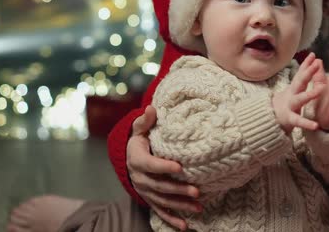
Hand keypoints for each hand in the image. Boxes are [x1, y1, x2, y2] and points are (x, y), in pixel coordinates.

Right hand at [127, 105, 201, 230]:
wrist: (129, 157)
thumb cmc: (141, 140)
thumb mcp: (140, 129)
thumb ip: (145, 120)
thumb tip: (151, 108)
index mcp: (137, 159)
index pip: (150, 165)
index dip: (163, 167)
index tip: (180, 167)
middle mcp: (140, 178)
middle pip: (160, 186)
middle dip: (178, 190)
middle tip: (197, 191)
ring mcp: (145, 190)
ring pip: (163, 200)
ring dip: (180, 205)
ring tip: (198, 207)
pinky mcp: (150, 199)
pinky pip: (160, 211)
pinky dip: (172, 219)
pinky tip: (184, 226)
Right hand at [272, 52, 323, 132]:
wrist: (271, 117)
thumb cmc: (288, 99)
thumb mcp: (295, 86)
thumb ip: (304, 72)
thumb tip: (313, 56)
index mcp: (295, 87)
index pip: (301, 73)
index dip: (307, 64)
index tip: (314, 55)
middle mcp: (292, 94)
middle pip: (299, 82)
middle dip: (308, 73)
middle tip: (317, 65)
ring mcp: (290, 106)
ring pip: (300, 99)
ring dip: (310, 94)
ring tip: (321, 89)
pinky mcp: (290, 119)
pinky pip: (299, 121)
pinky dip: (307, 124)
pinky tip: (316, 126)